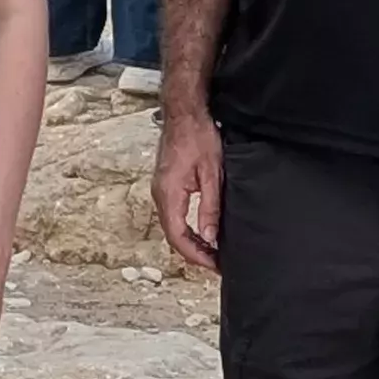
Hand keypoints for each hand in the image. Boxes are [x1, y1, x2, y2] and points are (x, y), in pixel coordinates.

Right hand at [151, 108, 222, 276]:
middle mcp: (159, 194)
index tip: (215, 265)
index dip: (197, 255)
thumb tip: (210, 236)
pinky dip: (187, 228)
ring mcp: (160, 189)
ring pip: (172, 226)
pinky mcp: (165, 185)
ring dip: (191, 242)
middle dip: (195, 253)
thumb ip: (209, 207)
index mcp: (169, 193)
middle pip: (173, 235)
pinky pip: (173, 215)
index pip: (178, 236)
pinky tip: (203, 231)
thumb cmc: (199, 137)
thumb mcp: (212, 174)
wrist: (184, 113)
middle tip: (219, 263)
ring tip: (214, 251)